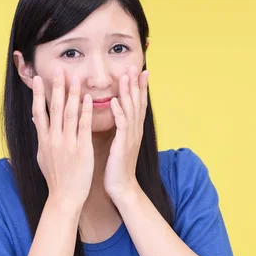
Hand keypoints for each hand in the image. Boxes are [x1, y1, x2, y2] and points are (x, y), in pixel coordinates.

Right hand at [31, 66, 93, 212]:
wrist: (64, 197)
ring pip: (69, 113)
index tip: (40, 78)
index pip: (39, 112)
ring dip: (72, 94)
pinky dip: (85, 111)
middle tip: (58, 69)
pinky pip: (83, 126)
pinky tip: (88, 99)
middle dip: (56, 87)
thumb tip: (36, 119)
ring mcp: (67, 143)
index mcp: (44, 140)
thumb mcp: (43, 156)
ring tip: (75, 77)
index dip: (39, 94)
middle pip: (54, 108)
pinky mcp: (81, 149)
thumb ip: (41, 136)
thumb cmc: (56, 178)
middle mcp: (53, 139)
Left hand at [104, 66, 147, 203]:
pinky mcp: (123, 146)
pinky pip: (121, 126)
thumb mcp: (120, 143)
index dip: (140, 87)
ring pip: (130, 111)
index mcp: (134, 130)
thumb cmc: (117, 166)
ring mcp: (130, 138)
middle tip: (135, 67)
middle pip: (137, 103)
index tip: (141, 71)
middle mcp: (135, 131)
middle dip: (136, 84)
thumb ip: (121, 128)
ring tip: (125, 77)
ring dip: (127, 93)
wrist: (122, 187)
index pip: (139, 104)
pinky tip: (114, 101)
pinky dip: (118, 112)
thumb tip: (118, 114)